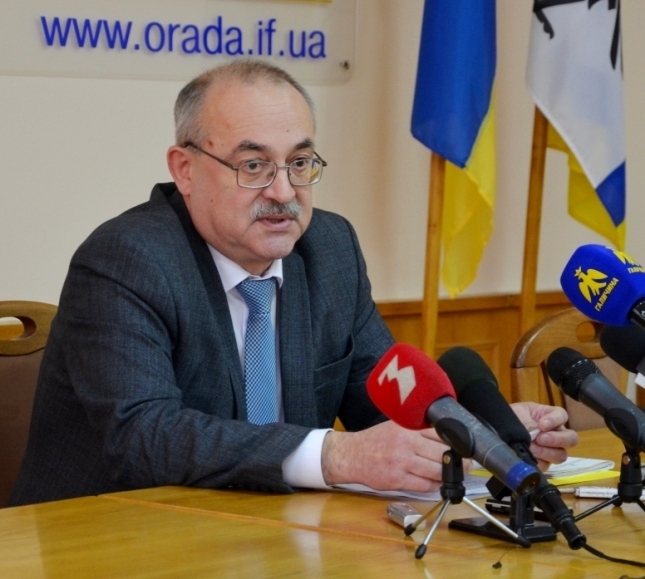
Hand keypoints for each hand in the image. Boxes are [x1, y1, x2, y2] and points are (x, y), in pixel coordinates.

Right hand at [321, 421, 469, 491]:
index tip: (466, 448)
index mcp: (407, 427)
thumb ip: (417, 429)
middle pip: (442, 453)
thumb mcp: (396, 426)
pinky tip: (438, 484)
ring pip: (436, 471)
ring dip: (449, 476)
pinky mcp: (397, 479)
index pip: (440, 433)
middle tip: (468, 465)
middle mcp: (405, 442)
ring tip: (457, 476)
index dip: (457, 443)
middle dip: (460, 462)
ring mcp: (401, 462)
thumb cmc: (375, 440)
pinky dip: (435, 486)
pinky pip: (424, 485)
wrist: (351, 455)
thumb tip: (446, 437)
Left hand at [510, 401, 578, 470]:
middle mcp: (555, 433)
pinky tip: (528, 458)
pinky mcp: (542, 462)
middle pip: (571, 438)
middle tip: (541, 439)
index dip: (555, 420)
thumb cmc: (511, 417)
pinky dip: (538, 462)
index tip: (542, 424)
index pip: (562, 416)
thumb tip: (535, 435)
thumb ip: (530, 423)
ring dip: (547, 453)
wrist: (496, 430)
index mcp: (549, 416)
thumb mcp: (519, 414)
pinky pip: (546, 466)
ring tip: (532, 449)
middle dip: (557, 439)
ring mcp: (550, 449)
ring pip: (561, 455)